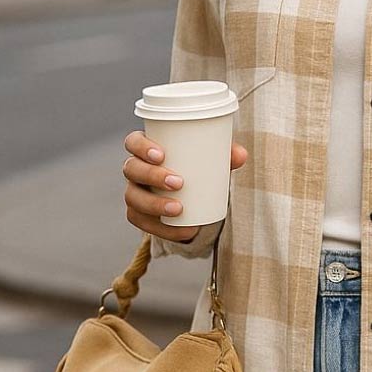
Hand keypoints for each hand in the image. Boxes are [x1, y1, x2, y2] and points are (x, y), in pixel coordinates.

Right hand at [122, 131, 247, 240]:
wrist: (194, 196)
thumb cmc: (199, 167)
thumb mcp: (213, 159)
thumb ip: (226, 155)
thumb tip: (240, 155)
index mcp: (147, 148)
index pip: (133, 142)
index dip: (141, 146)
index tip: (161, 154)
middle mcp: (135, 169)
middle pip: (131, 169)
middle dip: (152, 176)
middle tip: (179, 183)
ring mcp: (134, 192)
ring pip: (132, 198)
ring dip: (154, 204)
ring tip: (179, 209)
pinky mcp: (140, 215)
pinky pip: (142, 223)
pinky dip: (163, 229)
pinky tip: (183, 230)